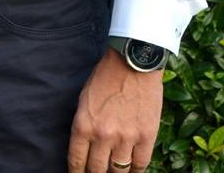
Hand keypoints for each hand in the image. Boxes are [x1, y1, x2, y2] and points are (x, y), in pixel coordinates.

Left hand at [67, 48, 162, 172]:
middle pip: (97, 170)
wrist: (132, 63)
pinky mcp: (146, 137)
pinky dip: (135, 171)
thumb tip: (85, 148)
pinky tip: (131, 170)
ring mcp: (126, 138)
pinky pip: (140, 165)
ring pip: (119, 171)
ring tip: (113, 172)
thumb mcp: (84, 100)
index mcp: (84, 125)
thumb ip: (85, 125)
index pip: (77, 161)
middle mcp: (103, 135)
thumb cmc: (105, 77)